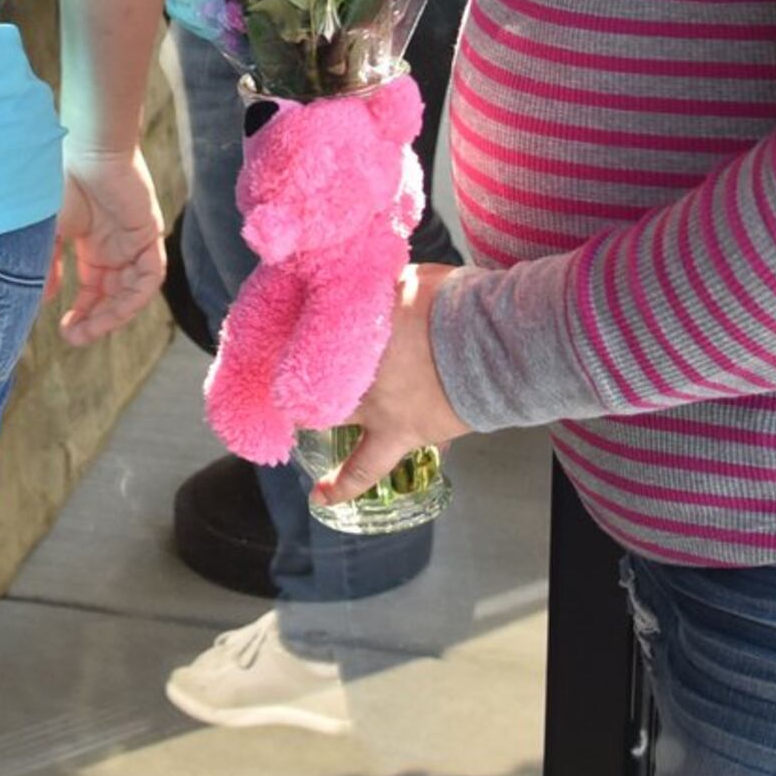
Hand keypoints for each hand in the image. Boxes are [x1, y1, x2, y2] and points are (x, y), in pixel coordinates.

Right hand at [55, 151, 166, 344]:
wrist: (85, 151)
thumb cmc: (59, 183)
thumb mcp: (47, 232)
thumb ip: (48, 265)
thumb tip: (45, 298)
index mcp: (91, 243)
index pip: (93, 289)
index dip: (81, 312)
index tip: (63, 330)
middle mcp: (114, 246)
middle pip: (112, 296)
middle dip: (95, 320)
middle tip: (74, 338)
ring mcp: (133, 242)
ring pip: (130, 292)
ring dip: (112, 315)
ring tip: (89, 330)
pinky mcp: (149, 235)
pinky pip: (149, 277)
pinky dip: (134, 297)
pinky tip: (113, 310)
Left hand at [315, 263, 471, 503]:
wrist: (492, 346)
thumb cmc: (456, 304)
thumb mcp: (410, 279)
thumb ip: (381, 286)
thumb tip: (367, 280)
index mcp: (357, 328)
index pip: (310, 331)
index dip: (294, 332)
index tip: (283, 328)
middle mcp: (356, 369)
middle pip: (313, 373)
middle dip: (300, 371)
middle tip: (291, 367)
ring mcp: (374, 406)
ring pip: (330, 414)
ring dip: (317, 412)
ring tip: (301, 417)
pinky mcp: (399, 434)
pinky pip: (364, 469)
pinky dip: (342, 484)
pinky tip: (320, 496)